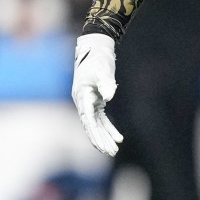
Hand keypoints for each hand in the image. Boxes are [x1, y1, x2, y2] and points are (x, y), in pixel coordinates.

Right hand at [72, 34, 122, 155]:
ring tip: (114, 151)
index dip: (94, 133)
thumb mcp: (103, 69)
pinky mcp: (96, 101)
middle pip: (91, 126)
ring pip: (96, 125)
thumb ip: (105, 82)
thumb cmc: (98, 58)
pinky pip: (102, 119)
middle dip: (100, 140)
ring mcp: (88, 102)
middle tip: (111, 152)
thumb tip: (109, 96)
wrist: (96, 47)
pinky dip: (109, 128)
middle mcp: (83, 102)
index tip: (101, 145)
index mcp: (81, 96)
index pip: (88, 119)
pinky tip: (118, 138)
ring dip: (105, 137)